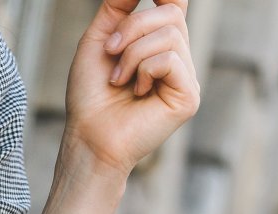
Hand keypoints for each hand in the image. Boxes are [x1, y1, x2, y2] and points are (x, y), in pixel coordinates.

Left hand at [63, 0, 200, 177]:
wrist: (88, 137)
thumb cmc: (90, 96)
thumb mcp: (100, 39)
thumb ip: (120, 6)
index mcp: (160, 46)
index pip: (176, 4)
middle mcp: (178, 61)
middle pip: (171, 14)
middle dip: (133, 27)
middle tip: (111, 52)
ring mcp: (186, 79)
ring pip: (170, 35)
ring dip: (133, 53)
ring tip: (118, 79)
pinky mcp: (188, 97)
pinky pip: (171, 59)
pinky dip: (145, 70)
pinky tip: (136, 93)